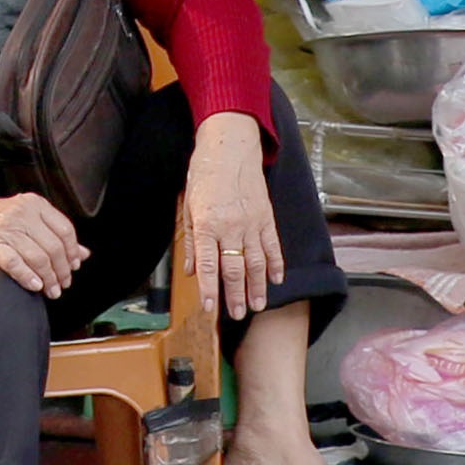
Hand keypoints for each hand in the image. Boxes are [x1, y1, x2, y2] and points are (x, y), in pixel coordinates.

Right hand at [0, 186, 86, 298]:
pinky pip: (14, 263)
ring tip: (51, 290)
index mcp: (34, 204)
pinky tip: (34, 285)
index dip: (72, 252)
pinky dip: (27, 277)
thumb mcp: (28, 217)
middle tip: (63, 284)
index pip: (65, 230)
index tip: (74, 266)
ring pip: (38, 258)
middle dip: (62, 271)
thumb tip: (84, 254)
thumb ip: (55, 233)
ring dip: (48, 279)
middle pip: (54, 247)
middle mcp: (21, 214)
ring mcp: (5, 229)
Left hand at [181, 113, 285, 321]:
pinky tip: (275, 281)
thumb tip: (191, 270)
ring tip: (256, 306)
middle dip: (235, 295)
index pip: (208, 265)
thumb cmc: (204, 174)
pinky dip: (275, 265)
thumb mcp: (188, 205)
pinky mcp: (267, 218)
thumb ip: (191, 240)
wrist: (230, 148)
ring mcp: (252, 223)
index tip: (209, 308)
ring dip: (257, 287)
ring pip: (256, 263)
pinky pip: (273, 247)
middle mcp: (231, 226)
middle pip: (234, 269)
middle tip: (237, 315)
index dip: (209, 289)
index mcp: (207, 223)